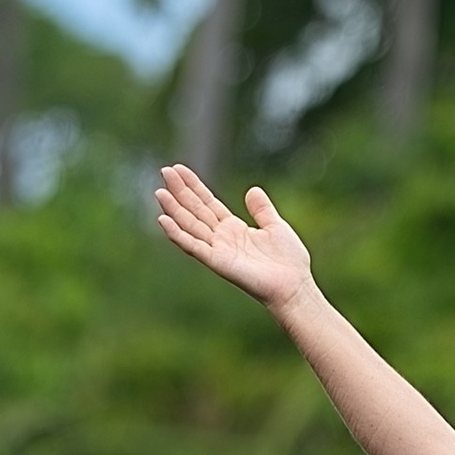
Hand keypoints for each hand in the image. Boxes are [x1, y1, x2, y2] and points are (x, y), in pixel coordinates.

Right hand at [154, 164, 315, 314]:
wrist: (294, 286)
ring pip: (190, 225)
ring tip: (160, 192)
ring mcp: (217, 250)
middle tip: (164, 171)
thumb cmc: (288, 261)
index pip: (208, 203)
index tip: (179, 169)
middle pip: (195, 210)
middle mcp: (221, 238)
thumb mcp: (276, 226)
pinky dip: (177, 234)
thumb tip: (253, 189)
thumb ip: (262, 209)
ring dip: (174, 209)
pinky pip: (193, 246)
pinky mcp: (217, 262)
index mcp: (234, 228)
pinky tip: (164, 220)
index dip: (194, 186)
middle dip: (180, 191)